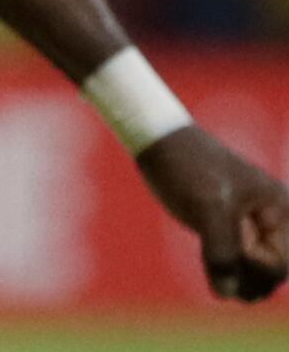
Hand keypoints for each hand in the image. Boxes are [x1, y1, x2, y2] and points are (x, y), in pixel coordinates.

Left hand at [138, 124, 288, 301]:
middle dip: (250, 281)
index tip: (232, 256)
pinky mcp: (231, 231)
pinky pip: (238, 264)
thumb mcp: (208, 209)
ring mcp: (252, 227)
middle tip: (221, 280)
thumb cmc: (189, 168)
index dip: (257, 271)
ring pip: (256, 273)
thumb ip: (222, 252)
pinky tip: (216, 280)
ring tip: (218, 281)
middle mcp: (273, 221)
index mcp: (282, 211)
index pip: (281, 265)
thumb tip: (227, 295)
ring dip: (239, 282)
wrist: (160, 142)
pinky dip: (228, 274)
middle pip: (273, 274)